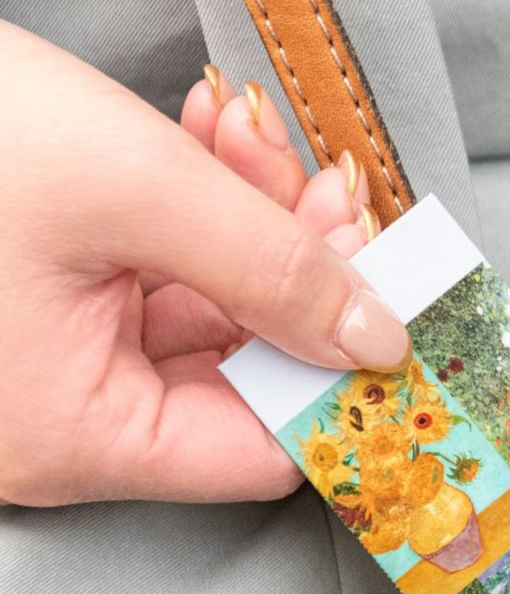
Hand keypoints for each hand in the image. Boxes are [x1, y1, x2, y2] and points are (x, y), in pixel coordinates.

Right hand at [0, 22, 410, 505]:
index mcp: (79, 437)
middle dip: (296, 273)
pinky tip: (212, 148)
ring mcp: (46, 370)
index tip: (389, 305)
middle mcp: (63, 422)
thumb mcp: (129, 188)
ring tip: (259, 144)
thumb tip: (373, 338)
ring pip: (199, 318)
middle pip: (238, 375)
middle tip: (333, 196)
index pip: (260, 449)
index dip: (337, 379)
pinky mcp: (36, 314)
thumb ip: (271, 267)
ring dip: (247, 227)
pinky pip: (145, 283)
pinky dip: (188, 220)